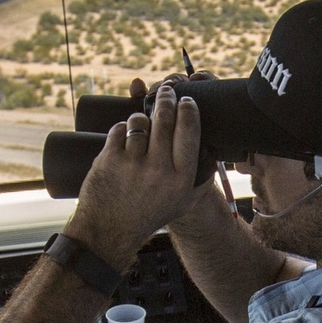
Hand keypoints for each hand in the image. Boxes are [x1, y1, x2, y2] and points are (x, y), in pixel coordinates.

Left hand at [66, 83, 202, 266]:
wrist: (109, 231)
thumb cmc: (148, 213)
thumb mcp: (181, 201)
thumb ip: (199, 176)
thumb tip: (212, 150)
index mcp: (181, 179)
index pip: (190, 132)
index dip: (188, 110)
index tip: (186, 100)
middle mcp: (159, 170)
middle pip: (165, 120)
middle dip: (166, 98)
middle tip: (166, 90)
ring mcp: (133, 164)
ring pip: (140, 121)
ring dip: (141, 117)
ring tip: (142, 123)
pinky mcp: (109, 159)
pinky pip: (118, 129)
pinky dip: (121, 129)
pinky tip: (124, 137)